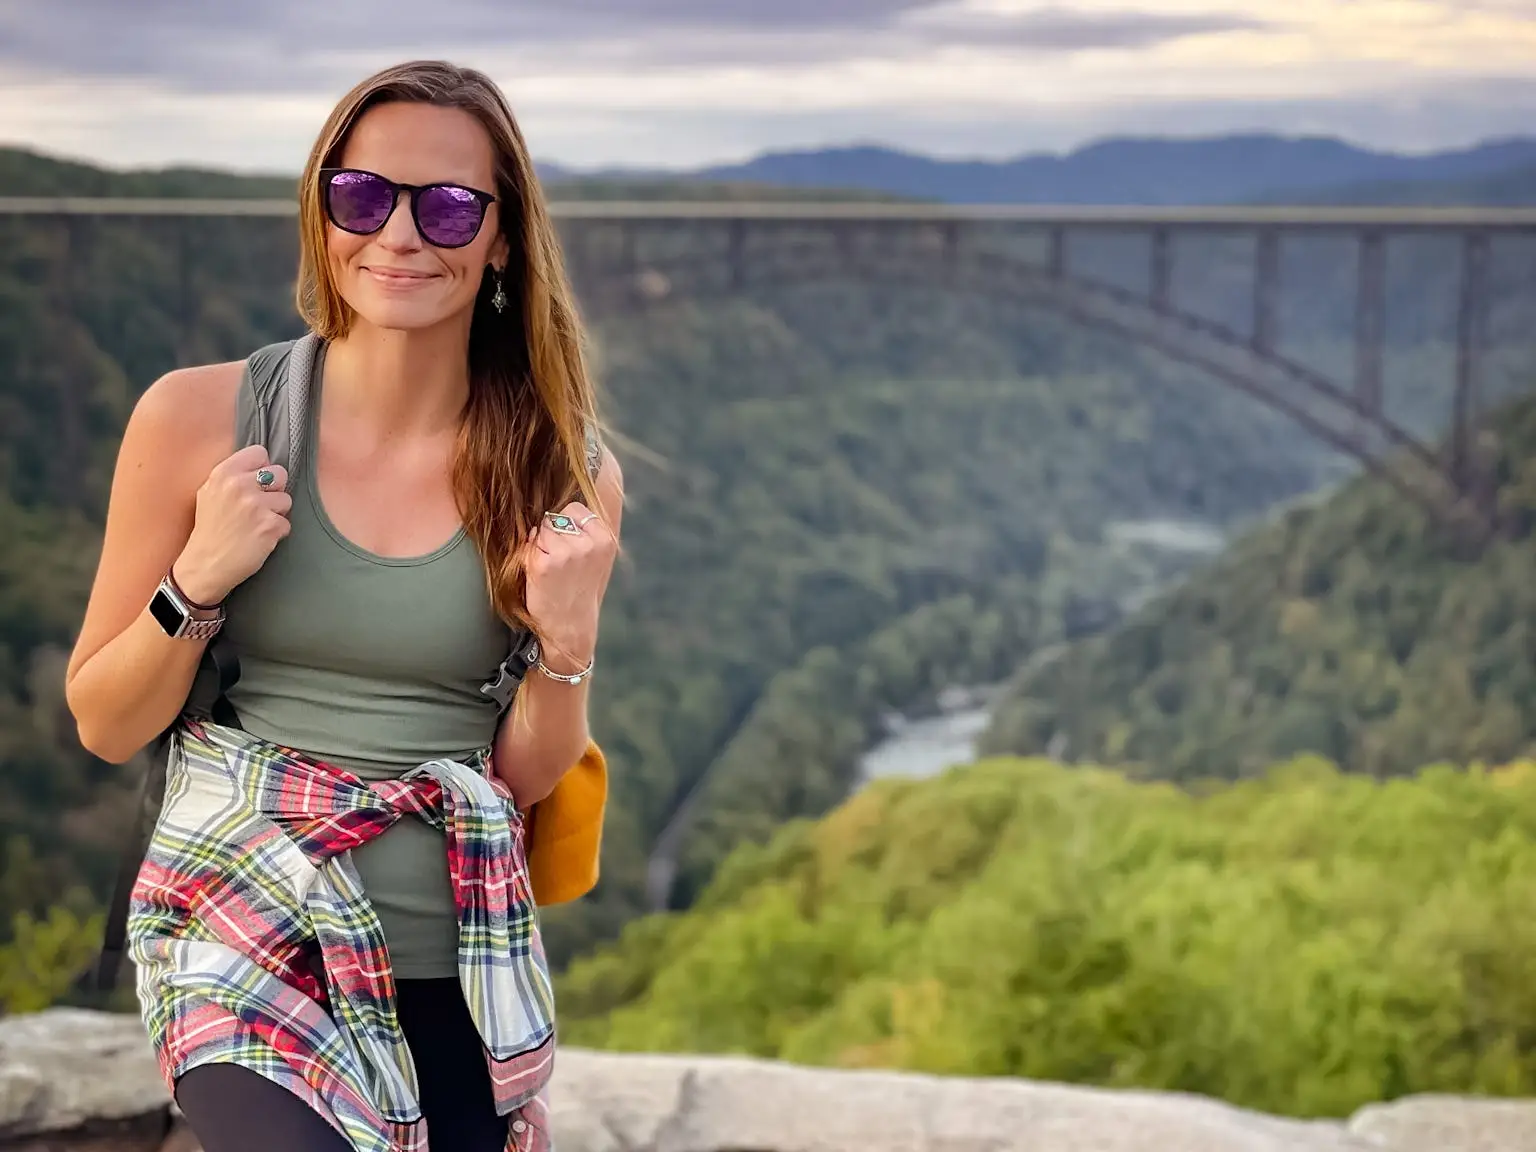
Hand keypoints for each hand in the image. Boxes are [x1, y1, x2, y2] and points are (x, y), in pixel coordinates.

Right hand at [173, 444, 293, 604]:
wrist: (205, 565)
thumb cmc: (209, 530)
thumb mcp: (209, 493)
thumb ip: (232, 476)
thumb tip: (259, 465)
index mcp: (224, 473)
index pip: (259, 452)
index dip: (262, 468)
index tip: (256, 483)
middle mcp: (240, 485)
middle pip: (280, 473)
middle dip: (274, 490)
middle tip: (258, 506)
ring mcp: (256, 505)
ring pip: (286, 499)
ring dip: (276, 513)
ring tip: (257, 524)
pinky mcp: (270, 526)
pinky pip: (287, 523)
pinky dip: (277, 532)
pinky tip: (260, 538)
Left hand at [525, 502, 617, 669]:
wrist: (570, 624)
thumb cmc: (580, 587)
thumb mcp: (597, 556)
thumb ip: (591, 527)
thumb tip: (592, 485)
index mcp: (605, 539)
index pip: (575, 509)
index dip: (566, 524)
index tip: (570, 546)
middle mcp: (588, 544)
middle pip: (555, 517)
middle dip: (552, 533)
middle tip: (560, 562)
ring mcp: (566, 553)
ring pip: (540, 529)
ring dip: (539, 544)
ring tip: (550, 567)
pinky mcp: (543, 564)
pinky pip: (528, 544)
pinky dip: (529, 556)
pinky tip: (540, 573)